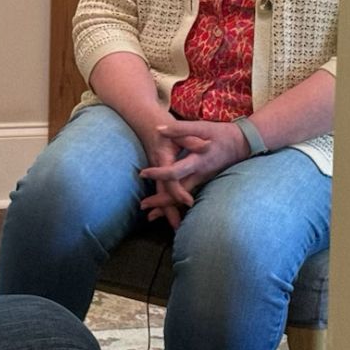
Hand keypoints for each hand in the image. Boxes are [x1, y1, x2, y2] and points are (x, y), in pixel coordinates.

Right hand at [127, 111, 186, 227]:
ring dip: (166, 209)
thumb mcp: (179, 127)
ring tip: (175, 226)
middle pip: (163, 191)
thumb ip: (191, 138)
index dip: (178, 191)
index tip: (188, 203)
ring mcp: (158, 170)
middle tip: (178, 229)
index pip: (171, 177)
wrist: (144, 119)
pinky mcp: (160, 170)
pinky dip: (166, 200)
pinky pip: (163, 189)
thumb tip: (206, 146)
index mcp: (163, 157)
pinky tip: (170, 211)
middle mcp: (158, 166)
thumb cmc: (161, 122)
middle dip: (169, 210)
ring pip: (162, 192)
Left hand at [137, 120, 249, 220]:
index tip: (143, 173)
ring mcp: (203, 179)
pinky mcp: (204, 180)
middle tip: (143, 207)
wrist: (244, 143)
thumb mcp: (201, 127)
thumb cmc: (221, 134)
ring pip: (183, 197)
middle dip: (162, 202)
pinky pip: (188, 194)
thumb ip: (179, 129)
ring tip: (151, 215)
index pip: (176, 172)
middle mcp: (200, 174)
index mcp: (197, 161)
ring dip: (168, 206)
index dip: (159, 174)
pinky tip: (166, 208)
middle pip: (179, 193)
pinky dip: (176, 201)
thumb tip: (158, 130)